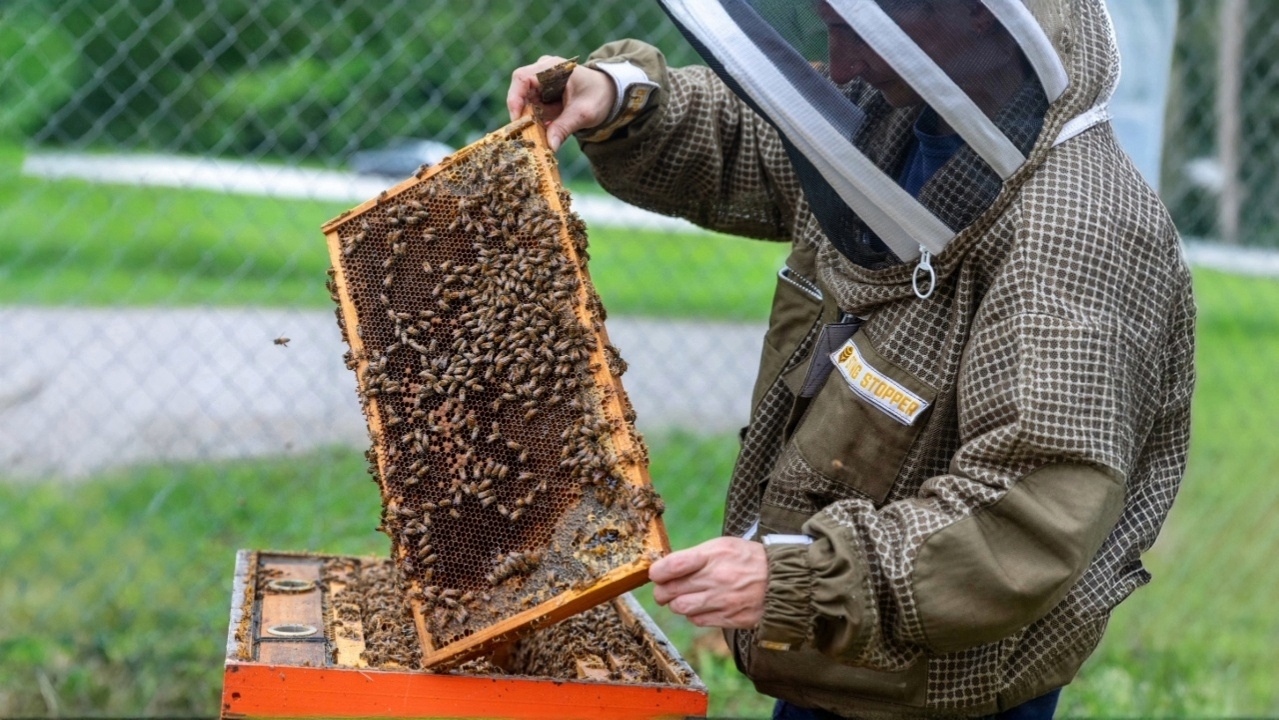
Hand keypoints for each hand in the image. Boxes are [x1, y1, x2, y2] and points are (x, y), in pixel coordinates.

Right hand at [507, 55, 616, 151]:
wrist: (609, 94)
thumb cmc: (599, 96)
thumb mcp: (583, 114)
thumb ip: (564, 128)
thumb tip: (549, 147)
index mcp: (552, 68)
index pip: (522, 78)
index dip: (514, 98)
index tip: (517, 119)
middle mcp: (542, 72)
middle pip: (520, 92)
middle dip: (523, 115)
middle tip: (529, 135)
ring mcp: (541, 84)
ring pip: (525, 104)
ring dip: (531, 121)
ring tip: (544, 134)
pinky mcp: (543, 96)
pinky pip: (533, 110)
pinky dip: (537, 122)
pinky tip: (548, 131)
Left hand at [649, 537, 767, 628]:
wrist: (784, 580)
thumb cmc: (749, 559)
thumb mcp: (724, 546)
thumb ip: (696, 556)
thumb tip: (667, 568)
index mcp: (714, 555)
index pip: (673, 565)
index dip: (657, 571)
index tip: (655, 573)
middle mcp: (717, 579)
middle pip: (671, 590)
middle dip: (661, 591)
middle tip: (663, 590)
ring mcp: (723, 601)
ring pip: (681, 608)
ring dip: (676, 604)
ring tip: (682, 598)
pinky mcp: (729, 618)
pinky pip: (698, 620)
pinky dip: (693, 615)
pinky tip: (700, 606)